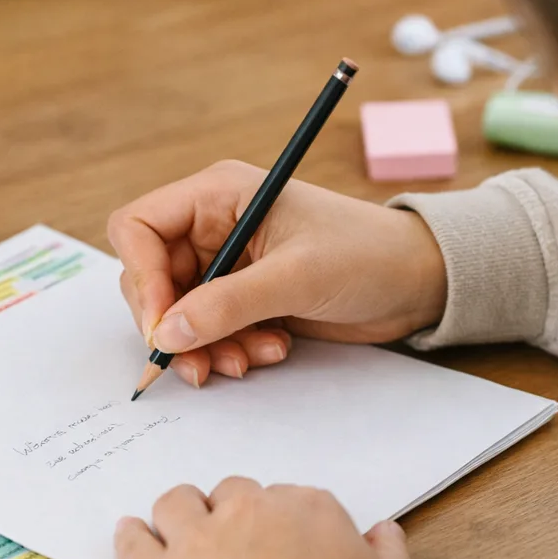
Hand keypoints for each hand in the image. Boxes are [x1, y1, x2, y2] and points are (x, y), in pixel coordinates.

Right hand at [108, 160, 446, 386]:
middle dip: (173, 325)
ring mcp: (227, 263)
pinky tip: (270, 350)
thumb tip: (166, 333)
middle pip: (151, 278)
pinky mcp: (244, 296)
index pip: (139, 227)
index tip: (163, 326)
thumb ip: (227, 304)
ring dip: (204, 345)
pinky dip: (228, 348)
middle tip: (200, 363)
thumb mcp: (296, 277)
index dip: (141, 278)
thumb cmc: (367, 255)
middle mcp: (213, 225)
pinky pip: (209, 329)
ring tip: (246, 361)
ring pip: (178, 312)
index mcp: (217, 195)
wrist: (418, 281)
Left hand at [115, 477, 417, 558]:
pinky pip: (135, 541)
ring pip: (178, 502)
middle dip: (234, 514)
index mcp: (310, 510)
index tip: (284, 547)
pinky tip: (132, 536)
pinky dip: (132, 538)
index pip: (292, 498)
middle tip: (237, 548)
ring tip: (181, 534)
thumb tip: (382, 532)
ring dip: (181, 514)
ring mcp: (201, 538)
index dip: (286, 524)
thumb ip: (389, 555)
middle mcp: (252, 510)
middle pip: (235, 493)